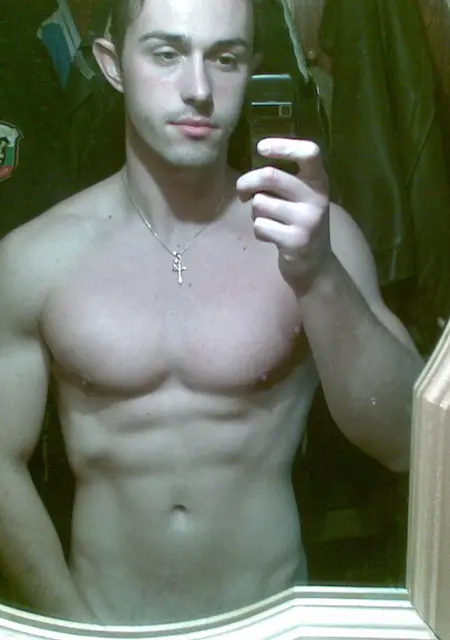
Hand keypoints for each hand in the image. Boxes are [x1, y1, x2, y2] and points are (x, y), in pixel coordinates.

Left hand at [236, 138, 332, 295]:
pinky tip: (271, 237)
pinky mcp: (295, 242)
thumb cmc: (300, 224)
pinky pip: (260, 226)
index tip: (261, 148)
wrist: (316, 265)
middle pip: (270, 176)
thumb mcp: (301, 198)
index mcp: (319, 182)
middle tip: (242, 192)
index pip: (309, 153)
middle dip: (247, 182)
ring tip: (267, 220)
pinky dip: (258, 231)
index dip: (283, 146)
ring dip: (255, 212)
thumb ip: (284, 182)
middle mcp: (316, 199)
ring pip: (260, 203)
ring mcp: (307, 221)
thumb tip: (251, 175)